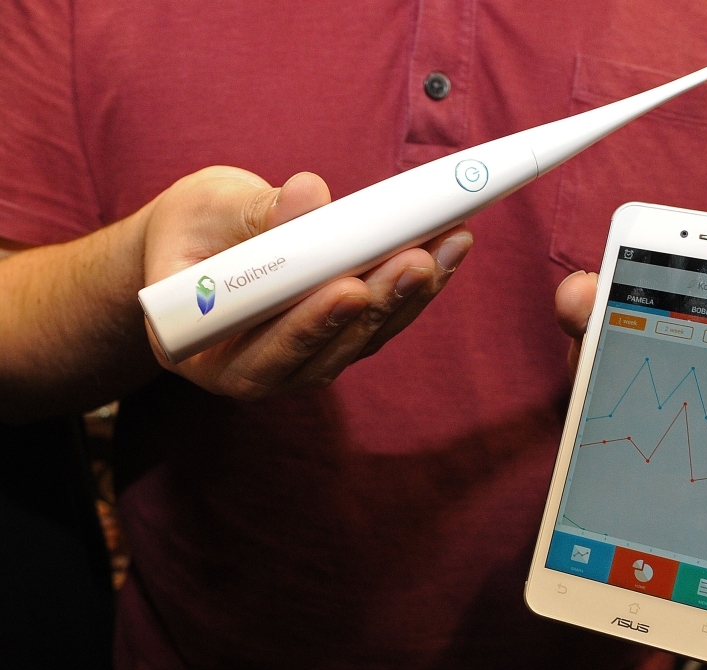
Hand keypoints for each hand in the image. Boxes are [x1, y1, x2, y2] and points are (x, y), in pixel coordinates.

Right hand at [140, 166, 471, 398]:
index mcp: (203, 352)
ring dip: (409, 295)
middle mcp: (256, 370)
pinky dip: (416, 285)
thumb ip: (252, 212)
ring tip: (447, 245)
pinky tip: (448, 247)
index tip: (348, 290)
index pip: (260, 354)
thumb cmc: (192, 228)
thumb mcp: (204, 209)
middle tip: (416, 261)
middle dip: (376, 305)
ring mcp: (303, 359)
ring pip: (363, 339)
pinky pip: (380, 320)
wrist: (199, 243)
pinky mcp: (339, 339)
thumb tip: (308, 195)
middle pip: (326, 352)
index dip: (308, 326)